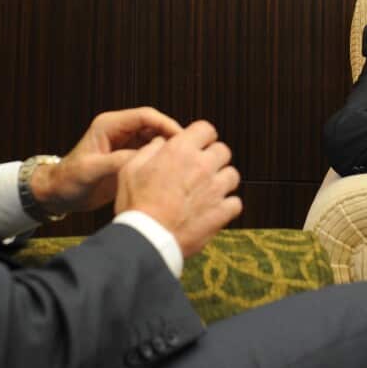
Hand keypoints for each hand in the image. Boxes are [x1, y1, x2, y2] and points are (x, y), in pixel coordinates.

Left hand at [31, 107, 182, 214]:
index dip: (166, 124)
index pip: (146, 116)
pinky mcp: (128, 157)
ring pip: (155, 139)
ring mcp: (125, 144)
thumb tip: (143, 159)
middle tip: (190, 152)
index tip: (182, 139)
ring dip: (169, 149)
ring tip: (185, 162)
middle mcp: (119, 131)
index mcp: (109, 125)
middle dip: (172, 136)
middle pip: (155, 125)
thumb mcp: (90, 171)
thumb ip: (116, 162)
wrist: (59, 194)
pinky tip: (173, 172)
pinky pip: (150, 154)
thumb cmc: (69, 180)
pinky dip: (162, 160)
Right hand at [114, 120, 242, 256]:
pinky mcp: (222, 212)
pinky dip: (227, 205)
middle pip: (223, 150)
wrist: (147, 239)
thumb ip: (149, 150)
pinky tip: (214, 209)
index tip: (197, 145)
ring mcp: (215, 189)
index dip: (201, 136)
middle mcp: (202, 166)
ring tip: (208, 190)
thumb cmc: (136, 205)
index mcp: (180, 151)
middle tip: (201, 169)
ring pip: (232, 175)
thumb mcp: (130, 169)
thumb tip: (161, 142)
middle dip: (213, 157)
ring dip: (222, 180)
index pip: (206, 129)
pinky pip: (236, 203)